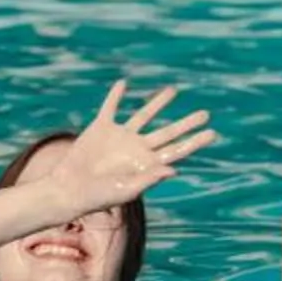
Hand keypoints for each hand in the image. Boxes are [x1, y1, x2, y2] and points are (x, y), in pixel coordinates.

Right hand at [41, 79, 217, 215]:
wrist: (69, 189)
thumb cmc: (99, 196)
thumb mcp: (126, 190)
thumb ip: (149, 179)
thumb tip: (174, 170)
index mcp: (147, 165)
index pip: (177, 150)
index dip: (195, 142)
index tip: (212, 133)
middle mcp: (137, 149)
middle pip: (168, 133)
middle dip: (187, 123)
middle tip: (205, 114)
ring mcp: (120, 137)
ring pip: (144, 116)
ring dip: (158, 103)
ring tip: (173, 90)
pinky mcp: (100, 129)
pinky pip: (110, 108)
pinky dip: (115, 96)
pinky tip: (123, 83)